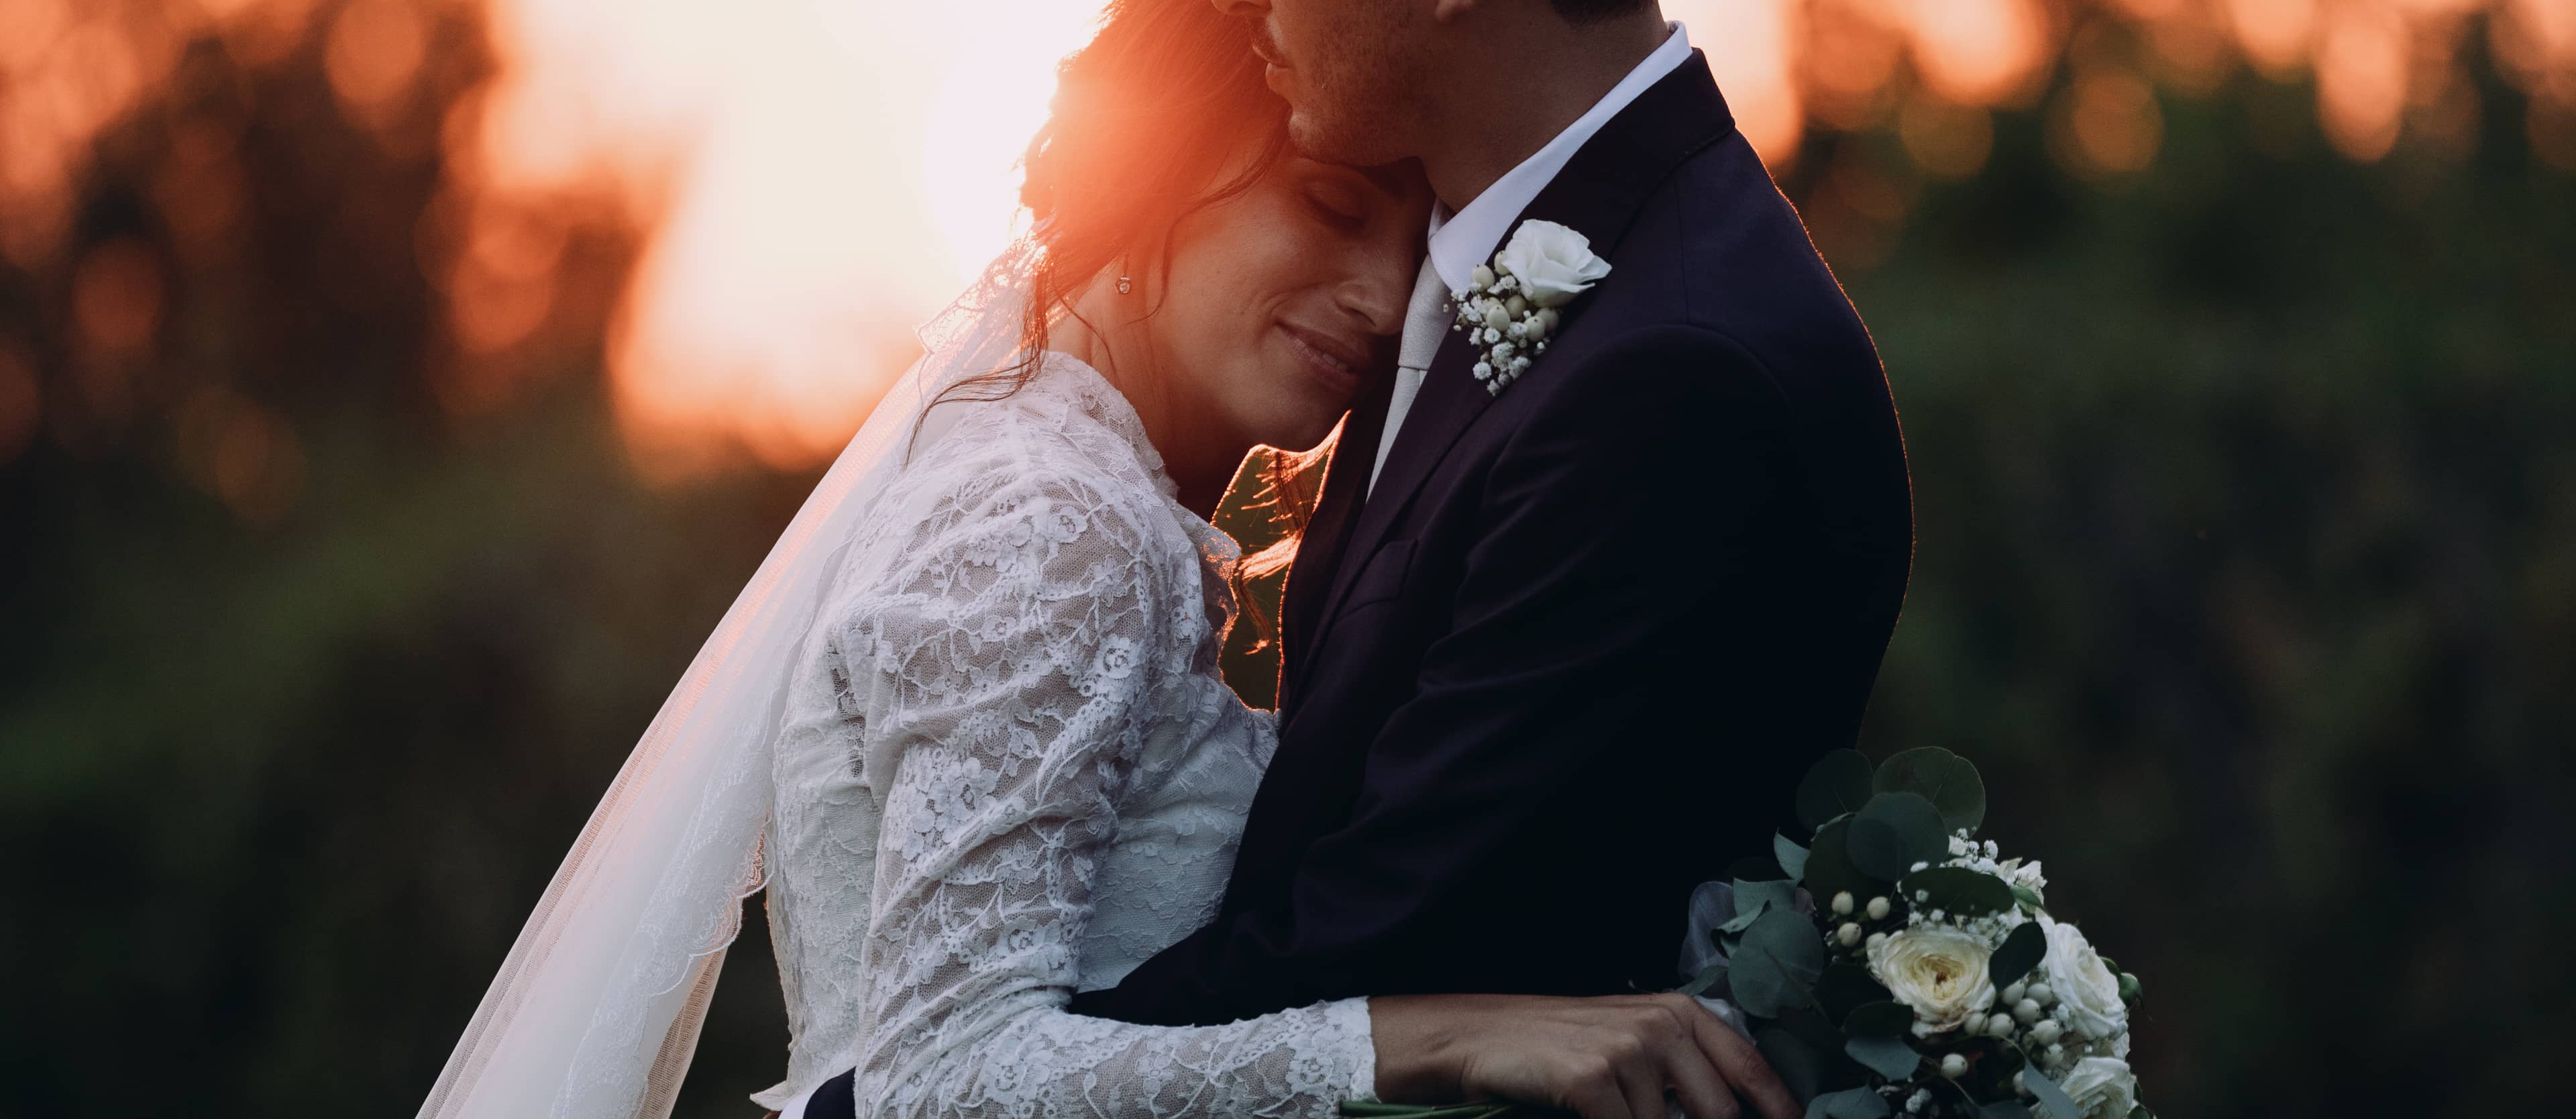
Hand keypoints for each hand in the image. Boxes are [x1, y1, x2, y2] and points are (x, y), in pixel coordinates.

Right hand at [1369, 992, 1795, 1118]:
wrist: (1483, 1037)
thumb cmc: (1563, 1047)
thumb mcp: (1633, 1043)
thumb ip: (1685, 1073)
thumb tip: (1729, 1113)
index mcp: (1681, 1012)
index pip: (1752, 1069)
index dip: (1781, 1110)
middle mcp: (1662, 1024)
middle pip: (1719, 1114)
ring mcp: (1628, 1050)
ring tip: (1608, 1113)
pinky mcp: (1593, 1078)